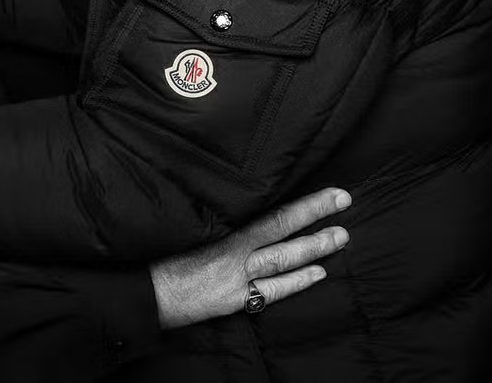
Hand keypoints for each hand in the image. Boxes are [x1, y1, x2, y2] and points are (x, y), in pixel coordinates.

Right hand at [151, 187, 350, 327]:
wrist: (147, 290)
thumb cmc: (161, 251)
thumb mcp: (188, 224)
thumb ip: (215, 214)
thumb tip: (236, 195)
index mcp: (225, 231)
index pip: (274, 213)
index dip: (306, 204)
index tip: (331, 192)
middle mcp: (236, 253)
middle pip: (284, 230)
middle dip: (317, 217)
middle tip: (344, 202)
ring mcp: (238, 278)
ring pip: (284, 260)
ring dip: (315, 248)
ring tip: (341, 237)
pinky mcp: (235, 299)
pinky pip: (273, 291)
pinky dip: (297, 282)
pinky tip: (318, 274)